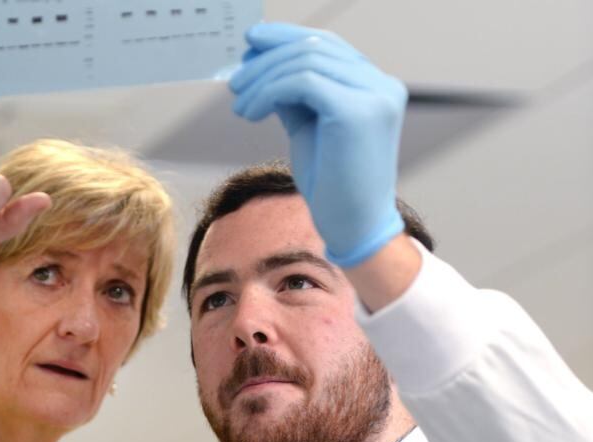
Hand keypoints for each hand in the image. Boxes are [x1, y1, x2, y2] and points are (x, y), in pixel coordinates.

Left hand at [229, 22, 406, 266]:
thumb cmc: (332, 185)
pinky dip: (268, 92)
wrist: (353, 228)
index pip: (326, 43)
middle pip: (313, 47)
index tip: (250, 45)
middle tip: (235, 81)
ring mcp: (375, 96)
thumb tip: (260, 64)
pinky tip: (250, 113)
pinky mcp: (358, 111)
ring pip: (305, 61)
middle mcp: (381, 84)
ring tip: (240, 104)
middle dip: (266, 60)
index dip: (285, 38)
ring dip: (262, 78)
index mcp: (374, 85)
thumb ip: (293, 95)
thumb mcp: (308, 128)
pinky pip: (302, 82)